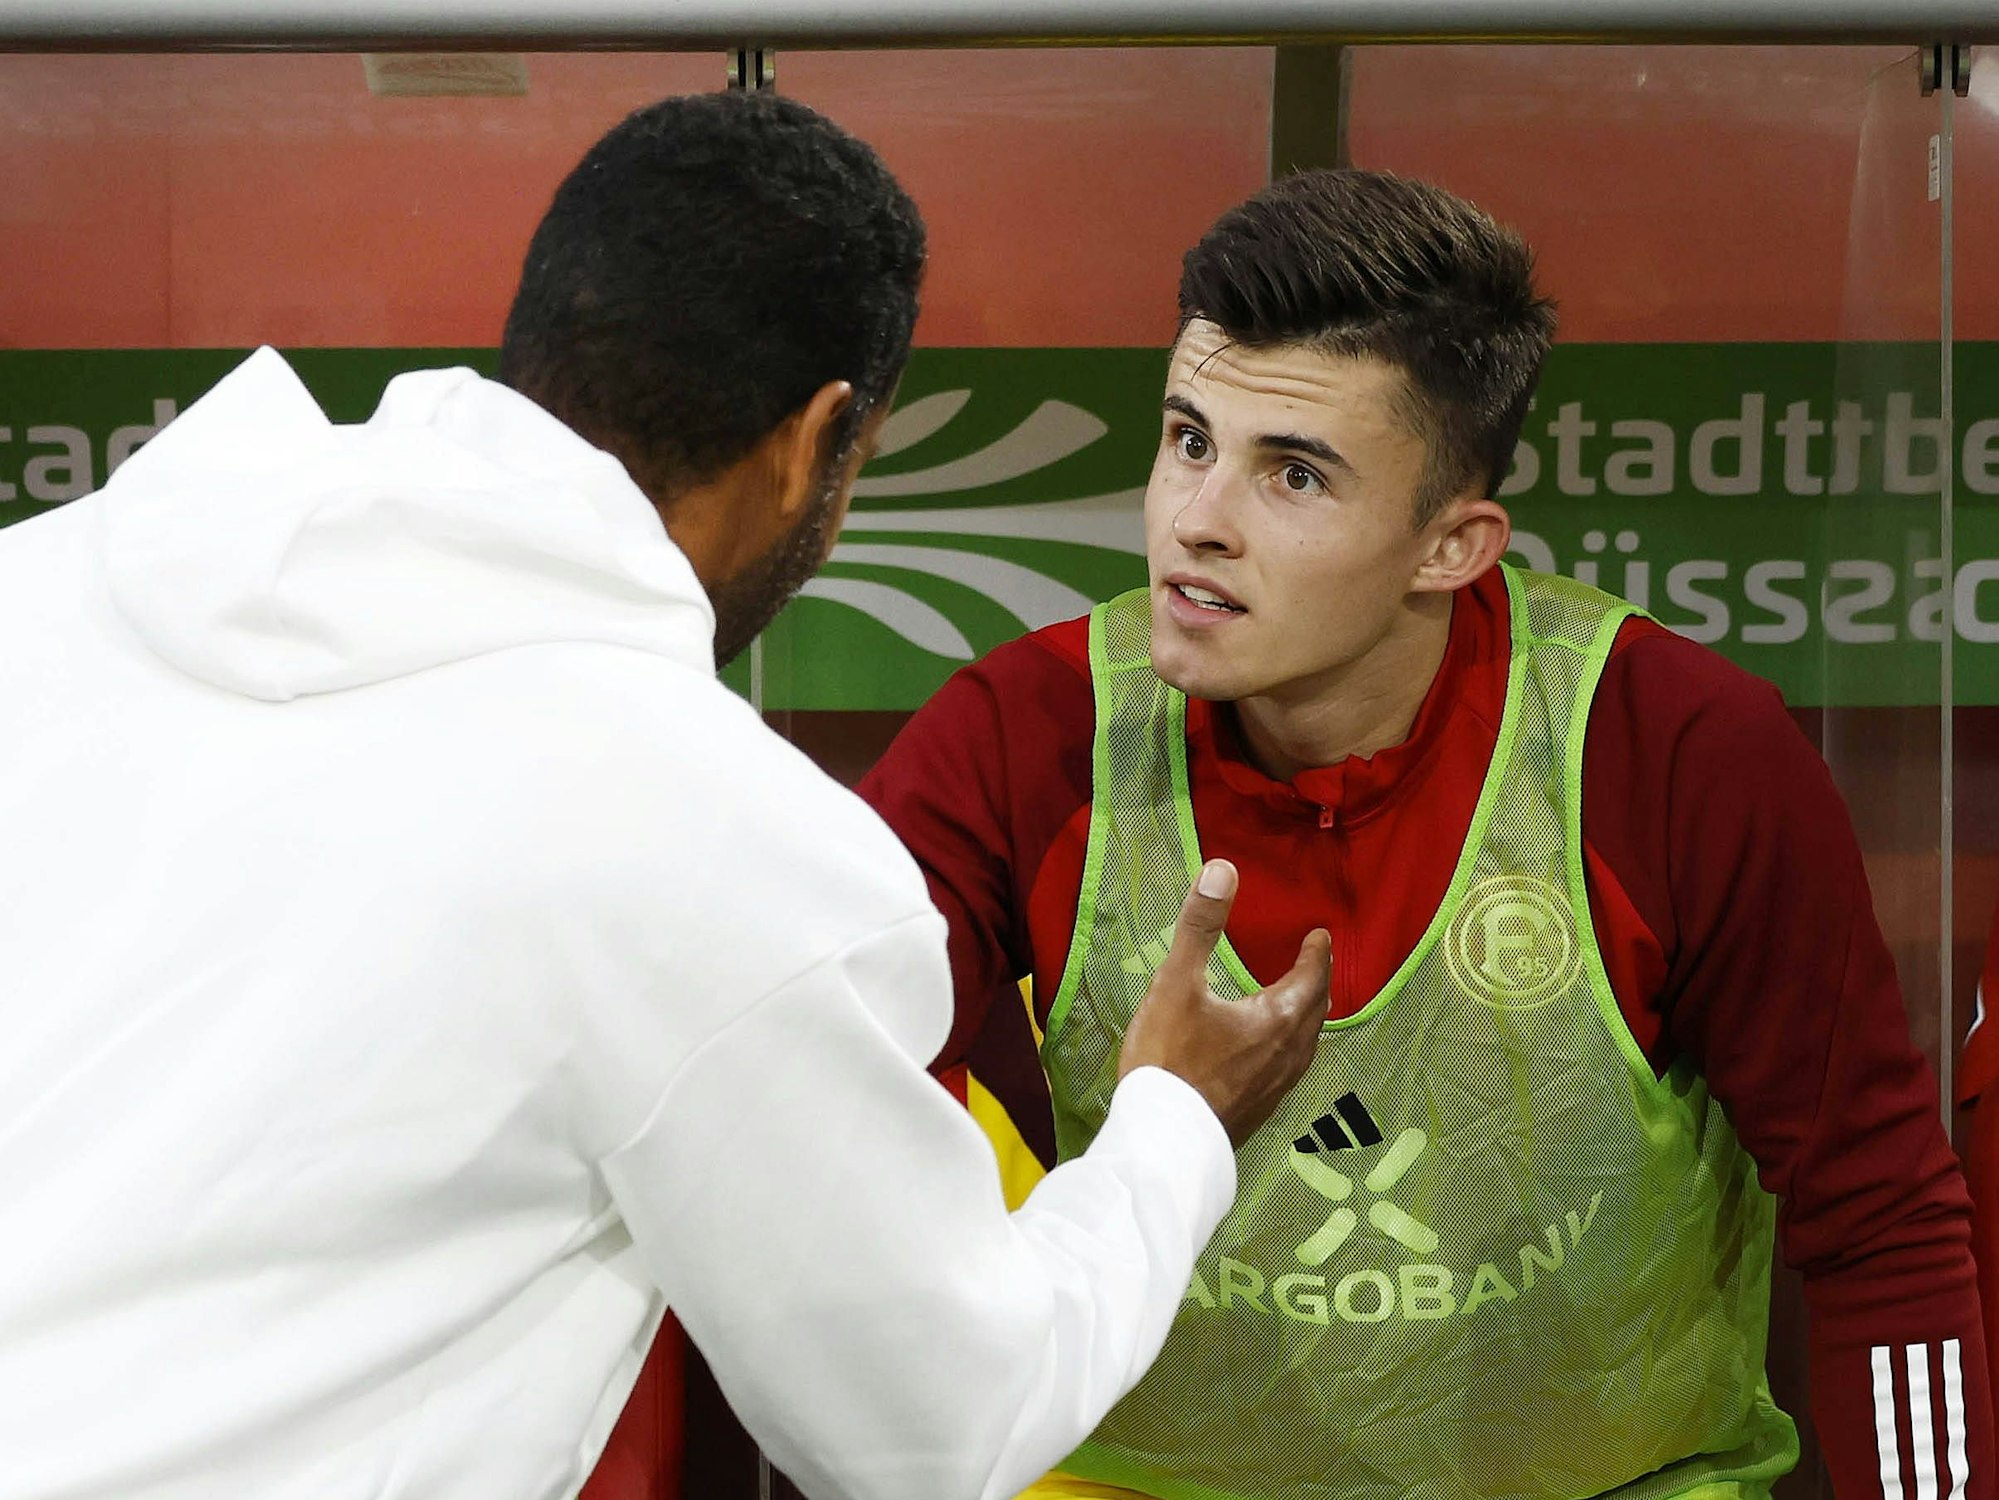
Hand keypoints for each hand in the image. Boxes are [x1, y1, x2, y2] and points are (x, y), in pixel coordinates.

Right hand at [1117, 859, 1330, 1148]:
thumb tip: (1222, 870)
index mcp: (1276, 1019)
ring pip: (1304, 1047)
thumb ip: (1200, 926)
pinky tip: (1266, 1058)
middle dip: (1316, 984)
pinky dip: (1288, 1049)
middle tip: (1313, 966)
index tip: (1320, 936)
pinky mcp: (1257, 1113)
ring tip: (1297, 1008)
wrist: (1162, 1141)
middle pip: (1314, 1013)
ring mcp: (1274, 1089)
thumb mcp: (1177, 983)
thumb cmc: (1169, 1059)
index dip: (1317, 954)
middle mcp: (1286, 1055)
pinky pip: (1287, 1071)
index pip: (1311, 978)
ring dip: (1305, 1020)